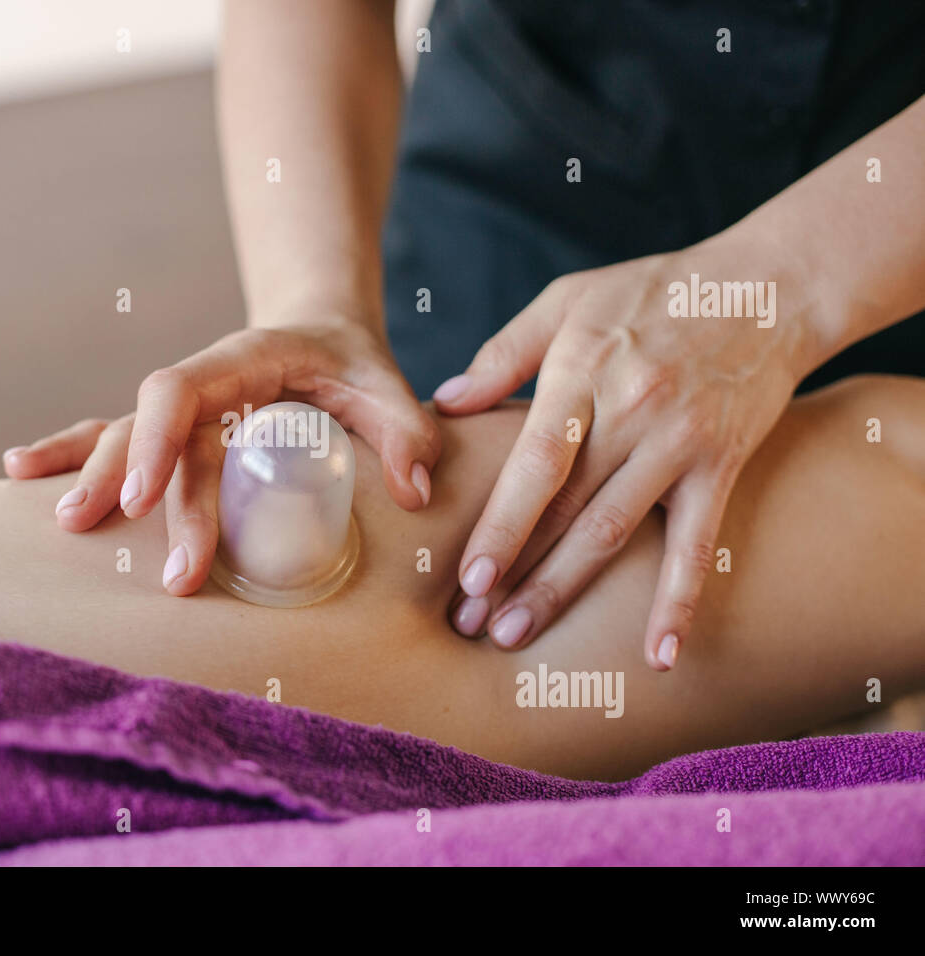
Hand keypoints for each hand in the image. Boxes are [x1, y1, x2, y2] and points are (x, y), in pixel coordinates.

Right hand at [3, 317, 440, 595]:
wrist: (318, 332)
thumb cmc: (349, 363)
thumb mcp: (384, 383)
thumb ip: (404, 431)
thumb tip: (414, 491)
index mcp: (239, 361)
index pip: (178, 392)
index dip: (153, 440)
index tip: (141, 498)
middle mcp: (199, 384)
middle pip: (148, 432)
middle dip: (132, 491)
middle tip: (153, 570)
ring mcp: (179, 409)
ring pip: (118, 435)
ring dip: (86, 475)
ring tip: (64, 525)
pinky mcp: (172, 431)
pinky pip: (111, 436)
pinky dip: (68, 451)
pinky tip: (20, 470)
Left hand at [437, 237, 817, 668]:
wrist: (768, 287)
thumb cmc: (653, 292)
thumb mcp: (570, 300)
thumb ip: (505, 353)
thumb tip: (444, 404)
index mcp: (584, 373)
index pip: (536, 462)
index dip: (502, 523)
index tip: (468, 576)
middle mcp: (631, 413)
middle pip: (566, 509)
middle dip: (517, 573)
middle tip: (473, 626)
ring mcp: (679, 445)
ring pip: (614, 533)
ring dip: (565, 590)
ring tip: (518, 636)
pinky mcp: (720, 466)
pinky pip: (696, 545)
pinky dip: (678, 602)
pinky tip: (659, 656)